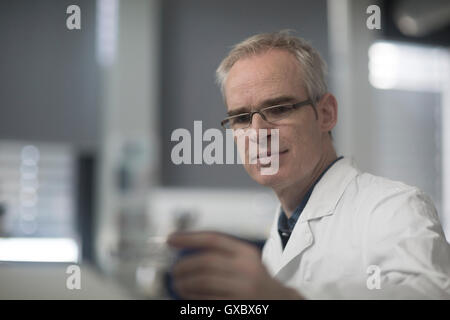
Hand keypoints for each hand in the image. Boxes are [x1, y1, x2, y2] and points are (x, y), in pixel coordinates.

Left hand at [167, 231, 302, 299]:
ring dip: (184, 283)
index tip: (171, 239)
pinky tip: (189, 297)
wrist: (280, 303)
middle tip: (174, 270)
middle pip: (205, 262)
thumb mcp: (246, 261)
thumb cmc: (258, 282)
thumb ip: (223, 254)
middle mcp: (246, 269)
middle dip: (183, 266)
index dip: (189, 238)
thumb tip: (186, 251)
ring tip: (178, 284)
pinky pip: (206, 300)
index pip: (213, 239)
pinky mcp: (236, 306)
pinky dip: (192, 298)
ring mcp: (242, 290)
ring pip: (202, 282)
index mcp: (246, 253)